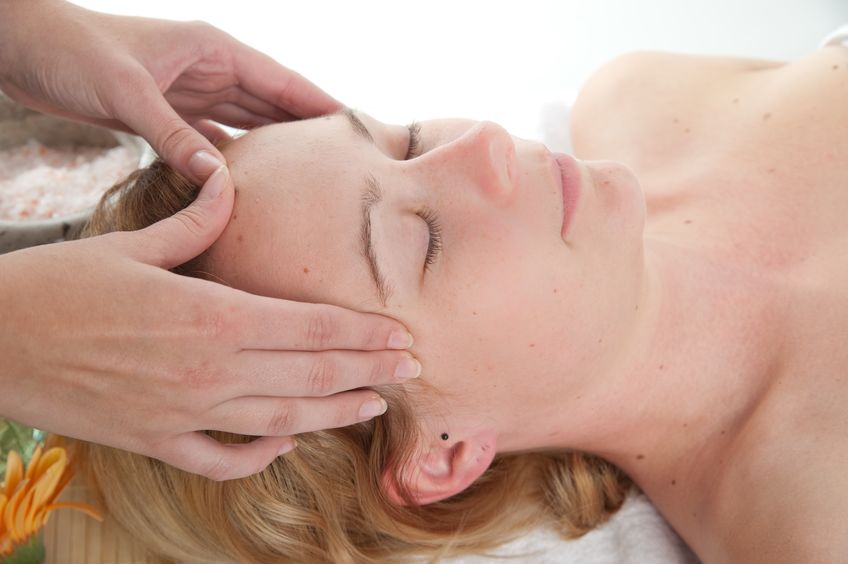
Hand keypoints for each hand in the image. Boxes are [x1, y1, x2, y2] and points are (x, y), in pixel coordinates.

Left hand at [0, 0, 341, 181]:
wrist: (23, 49)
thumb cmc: (72, 52)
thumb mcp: (127, 92)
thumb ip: (174, 135)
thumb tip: (220, 178)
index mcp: (214, 51)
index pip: (284, 81)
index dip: (323, 105)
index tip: (360, 130)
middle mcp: (211, 71)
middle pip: (275, 104)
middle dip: (309, 130)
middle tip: (346, 166)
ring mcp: (192, 93)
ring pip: (249, 123)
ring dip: (276, 148)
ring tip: (311, 181)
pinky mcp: (170, 114)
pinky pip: (215, 140)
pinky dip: (234, 161)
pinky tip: (252, 184)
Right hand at [0, 166, 417, 480]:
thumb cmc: (60, 285)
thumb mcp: (134, 243)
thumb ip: (196, 220)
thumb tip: (229, 178)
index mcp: (213, 315)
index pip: (312, 327)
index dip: (364, 334)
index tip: (402, 336)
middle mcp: (210, 369)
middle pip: (312, 375)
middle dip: (370, 370)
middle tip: (412, 368)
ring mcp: (186, 412)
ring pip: (281, 421)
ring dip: (334, 414)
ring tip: (375, 405)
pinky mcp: (156, 441)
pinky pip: (222, 459)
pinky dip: (259, 456)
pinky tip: (286, 443)